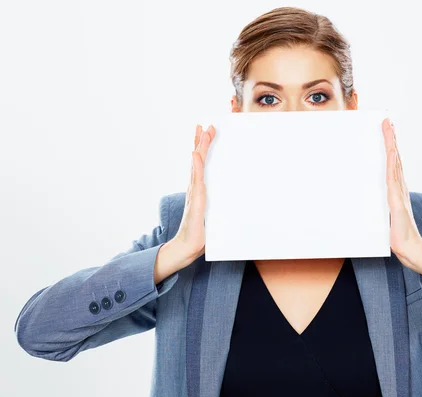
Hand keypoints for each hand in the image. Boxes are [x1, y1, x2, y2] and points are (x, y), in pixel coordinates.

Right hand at [173, 124, 215, 258]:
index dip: (202, 148)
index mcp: (199, 189)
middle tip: (205, 125)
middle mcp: (194, 187)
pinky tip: (195, 153)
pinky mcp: (196, 199)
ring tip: (202, 131)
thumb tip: (233, 202)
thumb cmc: (200, 233)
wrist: (188, 246)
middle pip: (198, 159)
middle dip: (201, 141)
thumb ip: (218, 206)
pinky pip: (196, 179)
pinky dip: (196, 165)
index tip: (206, 132)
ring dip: (200, 146)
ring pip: (197, 164)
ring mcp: (194, 192)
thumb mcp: (213, 214)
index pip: (201, 164)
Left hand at [382, 118, 421, 260]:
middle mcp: (399, 187)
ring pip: (394, 162)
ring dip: (391, 144)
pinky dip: (393, 161)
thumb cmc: (396, 234)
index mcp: (396, 189)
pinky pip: (393, 176)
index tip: (387, 132)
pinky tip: (391, 150)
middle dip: (390, 139)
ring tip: (388, 127)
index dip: (390, 147)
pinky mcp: (396, 199)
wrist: (408, 248)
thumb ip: (379, 206)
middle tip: (387, 121)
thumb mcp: (383, 215)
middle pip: (394, 157)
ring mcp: (399, 191)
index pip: (392, 163)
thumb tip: (364, 201)